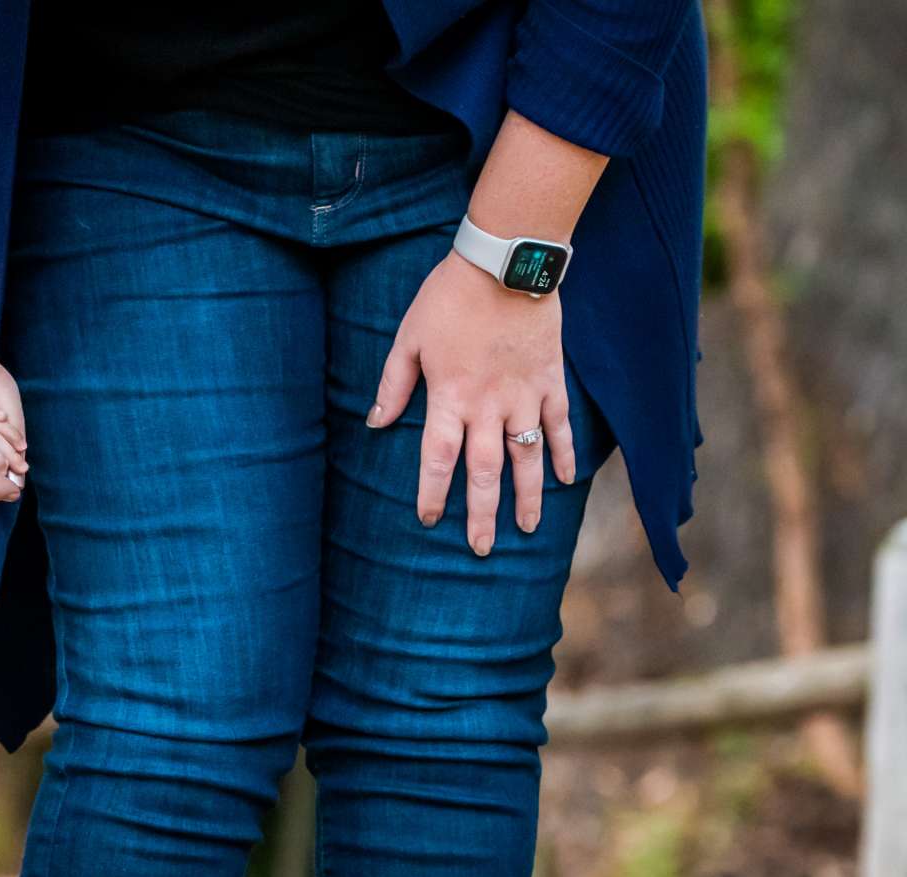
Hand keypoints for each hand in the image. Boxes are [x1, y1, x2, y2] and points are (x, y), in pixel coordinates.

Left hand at [369, 252, 575, 555]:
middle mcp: (488, 406)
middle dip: (482, 514)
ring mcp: (524, 396)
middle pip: (485, 472)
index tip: (429, 520)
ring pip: (527, 458)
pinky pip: (561, 426)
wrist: (506, 262)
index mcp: (448, 398)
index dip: (432, 493)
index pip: (438, 459)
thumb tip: (374, 423)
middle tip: (480, 549)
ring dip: (527, 497)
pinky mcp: (551, 380)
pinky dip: (564, 454)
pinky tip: (565, 481)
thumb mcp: (408, 338)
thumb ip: (394, 384)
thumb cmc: (449, 298)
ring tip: (526, 530)